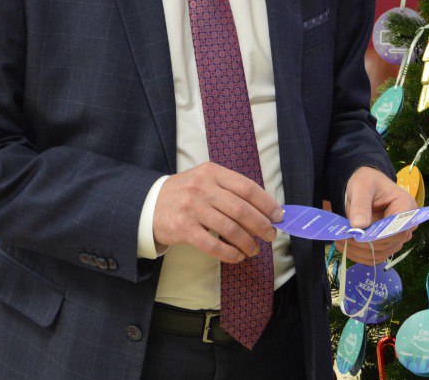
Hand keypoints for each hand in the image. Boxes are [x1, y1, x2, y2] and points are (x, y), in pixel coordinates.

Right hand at [153, 162, 281, 264]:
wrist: (149, 204)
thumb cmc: (186, 193)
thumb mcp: (206, 181)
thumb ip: (231, 190)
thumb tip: (264, 210)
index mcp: (212, 172)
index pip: (247, 187)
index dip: (267, 203)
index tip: (279, 216)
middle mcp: (202, 187)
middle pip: (241, 209)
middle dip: (261, 225)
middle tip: (270, 235)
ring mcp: (192, 208)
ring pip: (229, 228)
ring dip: (247, 242)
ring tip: (254, 249)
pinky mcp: (183, 228)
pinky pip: (212, 244)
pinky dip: (229, 253)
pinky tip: (237, 257)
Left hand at [334, 166, 417, 263]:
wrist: (365, 186)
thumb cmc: (367, 181)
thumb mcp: (361, 187)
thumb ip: (360, 205)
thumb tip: (359, 226)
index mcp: (406, 206)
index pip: (399, 228)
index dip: (380, 235)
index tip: (358, 235)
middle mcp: (405, 224)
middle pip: (390, 243)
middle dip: (365, 243)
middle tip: (342, 237)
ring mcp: (396, 236)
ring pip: (381, 253)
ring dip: (359, 251)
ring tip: (340, 240)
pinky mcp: (386, 244)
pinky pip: (374, 256)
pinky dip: (358, 254)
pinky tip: (344, 246)